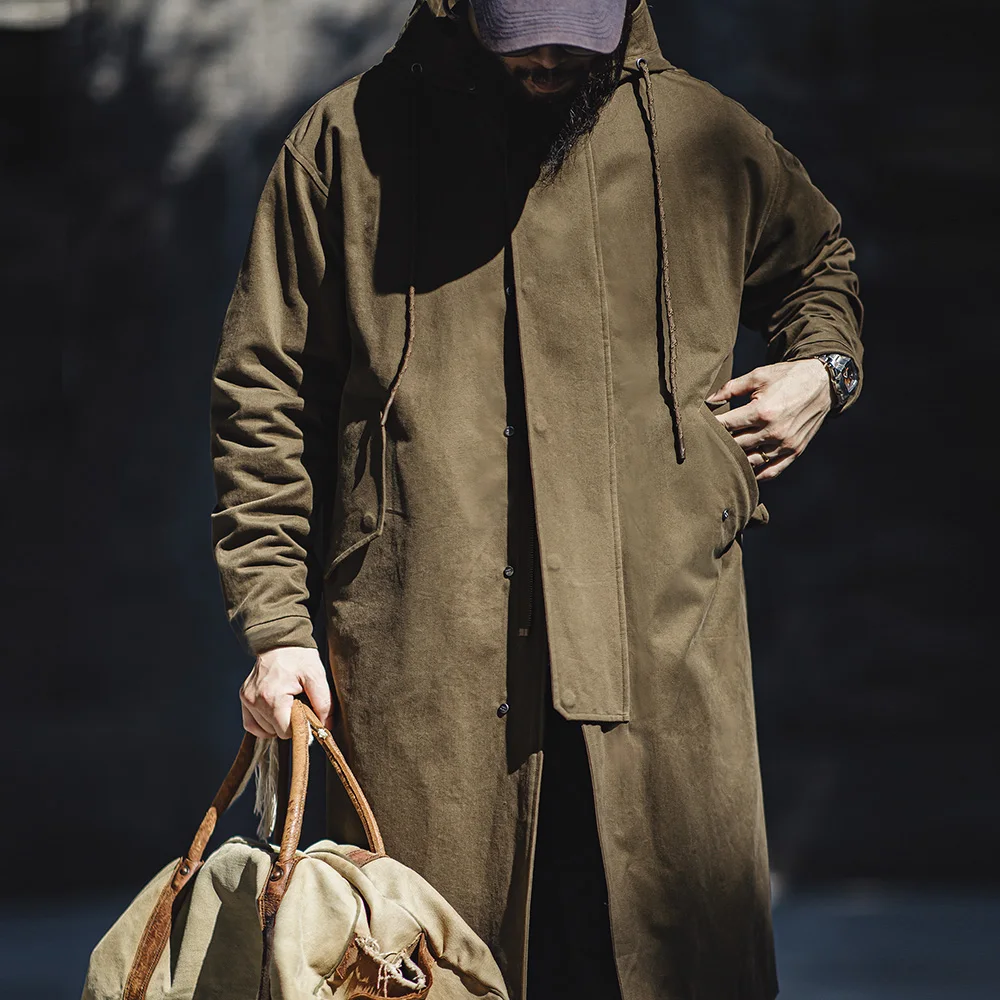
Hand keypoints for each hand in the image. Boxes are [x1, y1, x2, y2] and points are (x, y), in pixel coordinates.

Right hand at [240, 646, 332, 738]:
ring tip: (288, 704)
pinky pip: (251, 724)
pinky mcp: (244, 697)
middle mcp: (255, 700)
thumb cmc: (298, 656)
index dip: (301, 727)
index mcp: (272, 697)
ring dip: (277, 723)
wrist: (279, 639)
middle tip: (300, 705)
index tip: (309, 717)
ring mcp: (247, 699)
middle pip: (276, 731)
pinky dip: (263, 724)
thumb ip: (323, 703)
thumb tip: (326, 726)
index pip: (286, 731)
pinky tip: (275, 713)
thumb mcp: (316, 676)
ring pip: (264, 730)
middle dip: (290, 722)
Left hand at [706, 359, 830, 480]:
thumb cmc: (788, 377)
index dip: (712, 426)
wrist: (823, 382)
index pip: (727, 425)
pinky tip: (744, 472)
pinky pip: (772, 471)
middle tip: (707, 442)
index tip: (700, 426)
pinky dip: (757, 475)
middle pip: (736, 445)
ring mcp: (785, 444)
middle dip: (720, 443)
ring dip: (736, 460)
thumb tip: (708, 400)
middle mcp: (774, 431)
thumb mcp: (758, 375)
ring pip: (751, 461)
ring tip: (722, 456)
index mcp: (762, 411)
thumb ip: (731, 388)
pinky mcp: (794, 451)